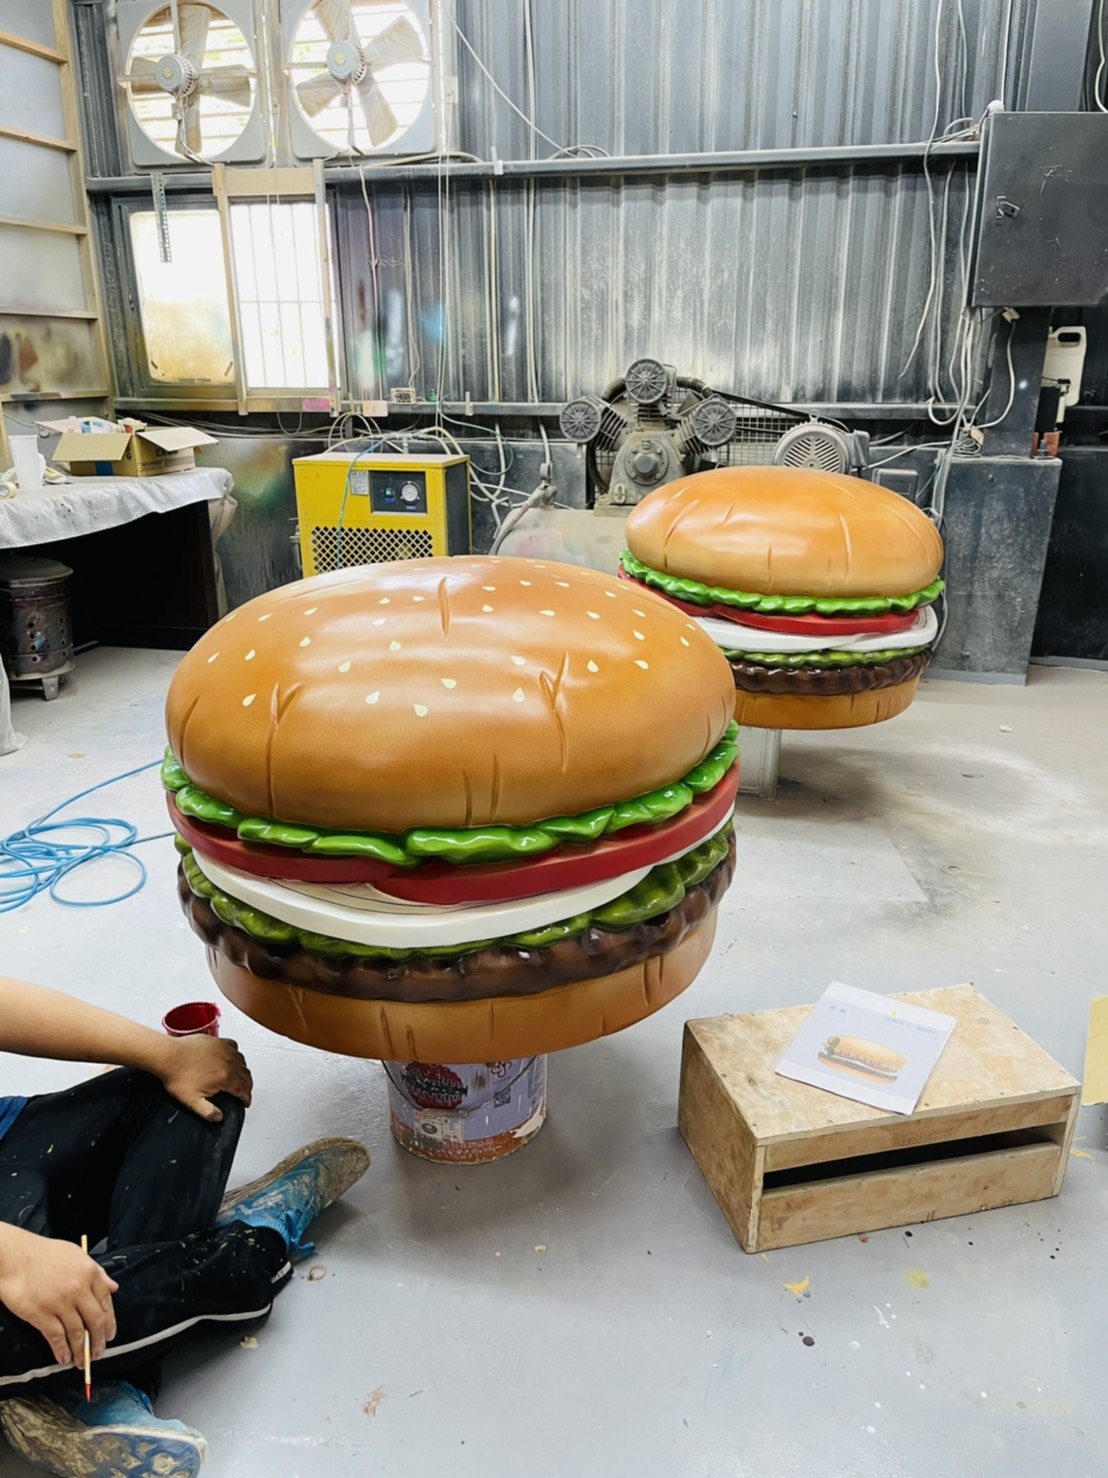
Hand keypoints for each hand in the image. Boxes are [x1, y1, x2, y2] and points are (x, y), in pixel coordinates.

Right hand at [0, 1225, 117, 1366]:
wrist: (15, 1257)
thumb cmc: (43, 1254)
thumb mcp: (76, 1255)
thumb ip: (97, 1272)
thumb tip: (113, 1287)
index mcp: (89, 1272)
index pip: (106, 1302)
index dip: (110, 1321)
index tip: (110, 1334)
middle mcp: (78, 1289)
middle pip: (95, 1320)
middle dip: (99, 1341)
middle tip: (100, 1353)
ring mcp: (60, 1303)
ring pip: (77, 1332)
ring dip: (82, 1350)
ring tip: (82, 1361)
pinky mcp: (41, 1315)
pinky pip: (56, 1337)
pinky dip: (62, 1350)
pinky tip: (64, 1358)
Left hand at [152, 1035, 252, 1121]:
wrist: (168, 1056)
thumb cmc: (177, 1075)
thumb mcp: (191, 1101)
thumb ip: (207, 1112)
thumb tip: (219, 1117)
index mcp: (225, 1077)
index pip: (243, 1089)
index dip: (246, 1098)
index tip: (246, 1101)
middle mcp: (228, 1062)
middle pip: (246, 1075)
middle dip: (247, 1086)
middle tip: (245, 1092)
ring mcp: (224, 1050)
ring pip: (243, 1061)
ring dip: (244, 1071)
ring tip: (241, 1077)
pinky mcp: (218, 1041)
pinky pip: (234, 1047)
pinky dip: (237, 1054)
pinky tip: (233, 1058)